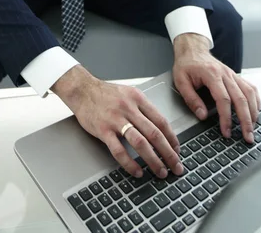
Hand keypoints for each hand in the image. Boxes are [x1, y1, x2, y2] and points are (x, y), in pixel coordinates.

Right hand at [52, 65, 183, 178]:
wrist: (82, 90)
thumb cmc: (106, 93)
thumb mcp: (129, 94)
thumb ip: (143, 109)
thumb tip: (160, 128)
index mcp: (138, 99)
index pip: (161, 121)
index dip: (172, 138)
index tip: (177, 150)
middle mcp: (129, 109)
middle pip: (154, 133)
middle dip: (168, 153)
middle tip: (175, 166)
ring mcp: (116, 120)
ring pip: (140, 143)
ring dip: (153, 160)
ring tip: (161, 171)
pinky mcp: (103, 130)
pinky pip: (119, 150)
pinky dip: (130, 163)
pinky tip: (137, 171)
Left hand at [173, 34, 260, 143]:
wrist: (193, 49)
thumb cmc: (186, 65)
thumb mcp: (181, 81)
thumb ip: (191, 99)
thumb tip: (202, 116)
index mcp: (211, 74)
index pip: (223, 99)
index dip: (226, 118)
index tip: (227, 132)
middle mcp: (225, 74)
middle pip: (241, 98)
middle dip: (246, 120)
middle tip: (248, 137)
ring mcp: (232, 74)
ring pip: (249, 93)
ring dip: (253, 112)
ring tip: (253, 128)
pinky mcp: (236, 76)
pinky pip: (250, 88)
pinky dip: (256, 100)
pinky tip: (255, 112)